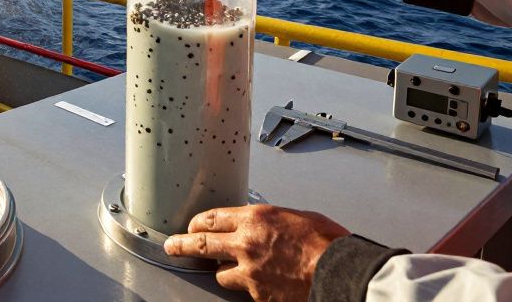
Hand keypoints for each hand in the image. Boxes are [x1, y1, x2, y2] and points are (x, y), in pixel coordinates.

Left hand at [164, 205, 349, 301]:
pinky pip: (246, 292)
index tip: (191, 226)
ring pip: (221, 274)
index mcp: (255, 219)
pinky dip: (250, 289)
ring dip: (225, 272)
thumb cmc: (327, 243)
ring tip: (233, 271)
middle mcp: (246, 243)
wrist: (340, 272)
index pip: (212, 219)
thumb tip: (265, 227)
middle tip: (171, 246)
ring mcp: (250, 273)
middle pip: (201, 244)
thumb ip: (272, 222)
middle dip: (182, 245)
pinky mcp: (258, 295)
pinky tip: (262, 286)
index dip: (197, 223)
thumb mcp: (296, 217)